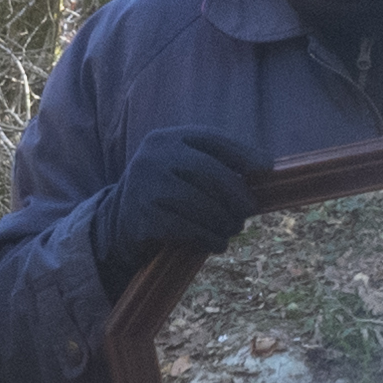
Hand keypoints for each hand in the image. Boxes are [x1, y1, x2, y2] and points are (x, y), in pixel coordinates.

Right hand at [86, 128, 270, 277]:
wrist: (116, 224)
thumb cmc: (164, 194)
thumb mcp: (182, 169)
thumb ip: (214, 163)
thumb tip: (265, 168)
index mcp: (166, 139)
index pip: (211, 139)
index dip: (242, 152)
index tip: (266, 168)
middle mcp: (153, 157)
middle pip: (208, 171)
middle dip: (236, 193)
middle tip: (249, 211)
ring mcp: (144, 186)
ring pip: (199, 202)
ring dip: (224, 220)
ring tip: (232, 229)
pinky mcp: (142, 217)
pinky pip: (186, 228)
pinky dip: (208, 237)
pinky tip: (217, 243)